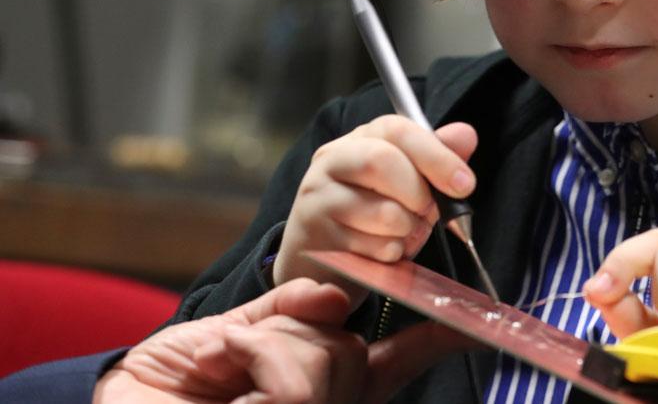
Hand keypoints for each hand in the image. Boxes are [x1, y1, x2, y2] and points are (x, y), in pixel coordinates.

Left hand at [93, 278, 482, 403]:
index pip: (388, 362)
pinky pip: (299, 379)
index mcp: (315, 390)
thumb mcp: (225, 338)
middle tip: (238, 352)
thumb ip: (283, 313)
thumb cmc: (158, 394)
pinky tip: (220, 369)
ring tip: (220, 367)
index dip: (433, 339)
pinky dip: (253, 355)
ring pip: (329, 362)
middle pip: (351, 351)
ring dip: (266, 347)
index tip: (470, 320)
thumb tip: (335, 294)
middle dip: (295, 331)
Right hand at [274, 116, 478, 306]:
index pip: (398, 130)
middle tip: (427, 213)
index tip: (465, 184)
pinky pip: (374, 247)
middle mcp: (332, 159)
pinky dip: (392, 252)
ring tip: (403, 233)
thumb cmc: (376, 213)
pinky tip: (384, 250)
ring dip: (408, 230)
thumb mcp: (411, 182)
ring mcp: (318, 196)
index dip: (437, 156)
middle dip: (419, 194)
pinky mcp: (317, 235)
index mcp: (362, 138)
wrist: (329, 260)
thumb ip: (437, 158)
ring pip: (384, 212)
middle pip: (382, 162)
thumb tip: (466, 134)